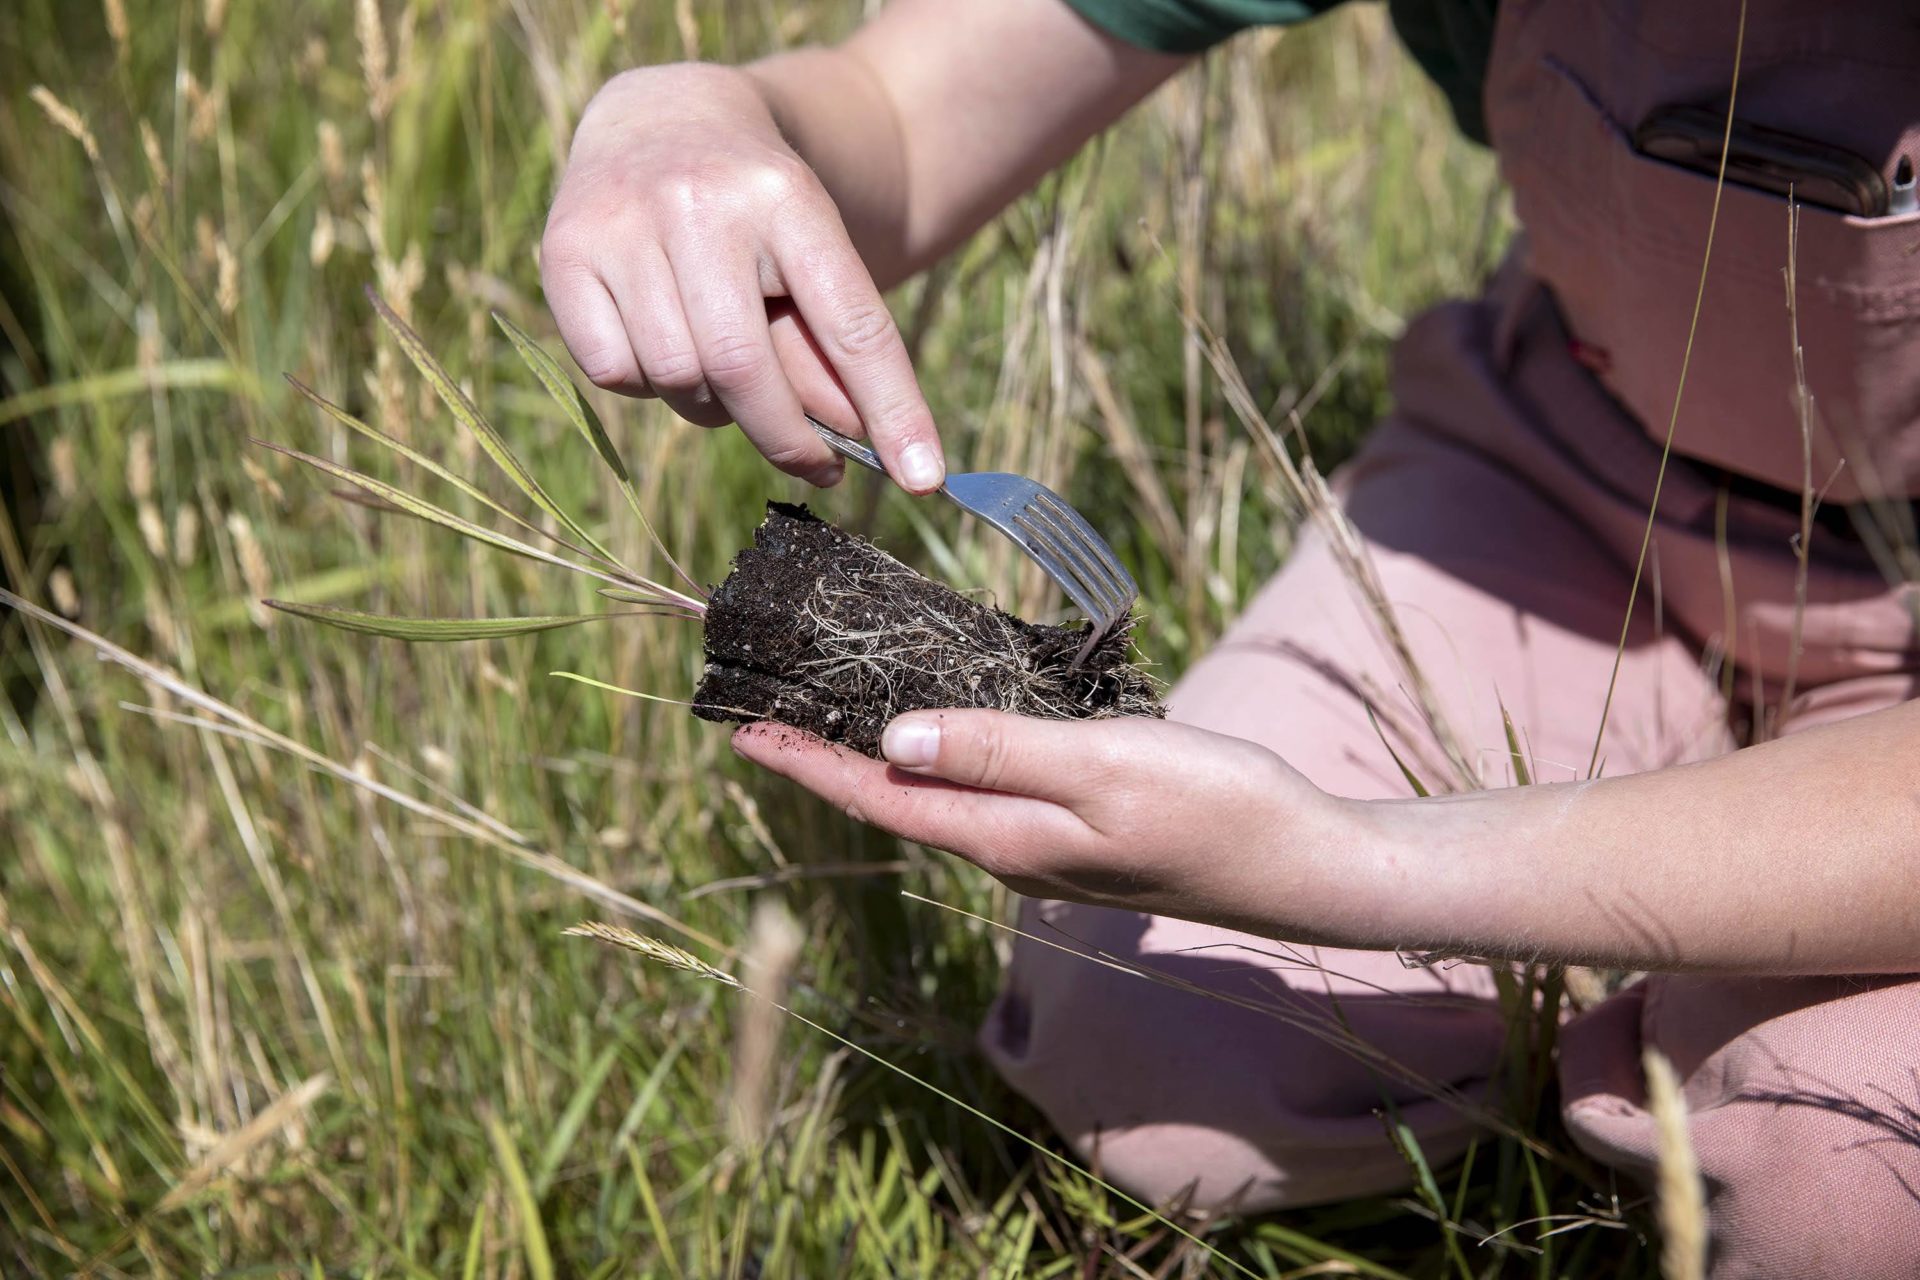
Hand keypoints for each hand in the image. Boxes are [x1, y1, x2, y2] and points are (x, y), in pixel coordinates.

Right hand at [540, 64, 944, 491]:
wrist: (663, 118)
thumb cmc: (755, 213)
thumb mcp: (812, 258)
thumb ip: (835, 350)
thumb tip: (860, 441)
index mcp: (787, 199)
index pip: (850, 322)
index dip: (892, 406)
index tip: (922, 477)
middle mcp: (698, 202)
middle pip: (745, 370)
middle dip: (786, 438)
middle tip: (817, 464)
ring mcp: (622, 222)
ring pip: (676, 378)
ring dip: (711, 405)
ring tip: (725, 371)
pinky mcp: (564, 252)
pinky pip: (614, 371)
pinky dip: (645, 381)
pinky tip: (659, 340)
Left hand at [733, 709, 1366, 941]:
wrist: (1302, 862)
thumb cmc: (1213, 807)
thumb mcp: (1101, 767)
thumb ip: (997, 751)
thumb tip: (893, 738)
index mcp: (1004, 837)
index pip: (879, 797)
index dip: (806, 762)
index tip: (739, 727)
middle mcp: (1011, 847)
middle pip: (897, 797)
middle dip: (829, 753)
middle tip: (772, 701)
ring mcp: (1048, 842)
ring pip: (940, 790)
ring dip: (882, 750)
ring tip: (835, 703)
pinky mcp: (1083, 825)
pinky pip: (989, 783)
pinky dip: (948, 746)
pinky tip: (947, 717)